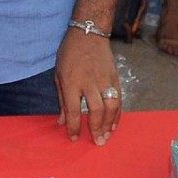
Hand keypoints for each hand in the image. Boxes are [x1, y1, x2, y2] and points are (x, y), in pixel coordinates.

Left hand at [55, 29, 120, 144]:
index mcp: (71, 82)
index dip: (73, 126)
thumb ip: (62, 100)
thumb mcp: (58, 74)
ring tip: (107, 136)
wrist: (88, 35)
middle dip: (96, 128)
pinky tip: (114, 124)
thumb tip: (62, 121)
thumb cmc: (69, 54)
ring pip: (110, 107)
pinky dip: (118, 114)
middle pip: (95, 110)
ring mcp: (104, 80)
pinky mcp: (115, 79)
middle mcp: (88, 82)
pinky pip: (119, 100)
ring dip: (109, 124)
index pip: (73, 110)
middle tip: (97, 142)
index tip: (73, 138)